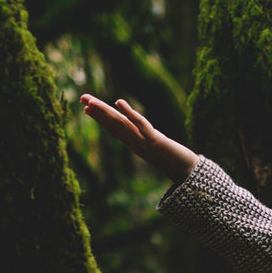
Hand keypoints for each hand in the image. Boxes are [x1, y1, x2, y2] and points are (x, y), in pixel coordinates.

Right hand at [80, 95, 197, 181]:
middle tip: (82, 99)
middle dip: (98, 111)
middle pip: (114, 124)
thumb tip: (142, 135)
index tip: (87, 108)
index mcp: (135, 144)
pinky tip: (118, 102)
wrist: (189, 173)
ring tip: (91, 101)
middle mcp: (136, 143)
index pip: (115, 128)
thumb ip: (149, 142)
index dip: (100, 118)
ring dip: (105, 111)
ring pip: (121, 124)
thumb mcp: (158, 150)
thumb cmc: (176, 162)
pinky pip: (140, 125)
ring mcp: (145, 142)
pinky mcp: (156, 141)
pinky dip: (129, 113)